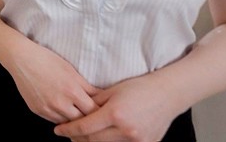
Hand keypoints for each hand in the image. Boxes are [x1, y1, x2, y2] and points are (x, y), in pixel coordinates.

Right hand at [4, 41, 98, 123]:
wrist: (22, 59)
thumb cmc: (47, 60)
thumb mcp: (71, 71)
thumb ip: (87, 87)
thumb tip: (101, 97)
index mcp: (72, 91)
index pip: (93, 111)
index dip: (99, 112)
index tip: (103, 112)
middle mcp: (60, 103)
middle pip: (81, 121)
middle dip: (88, 119)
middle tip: (94, 118)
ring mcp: (47, 109)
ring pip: (67, 123)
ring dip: (74, 120)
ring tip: (80, 117)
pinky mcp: (37, 111)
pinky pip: (54, 120)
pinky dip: (61, 118)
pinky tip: (64, 113)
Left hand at [54, 74, 177, 141]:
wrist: (167, 94)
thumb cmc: (139, 88)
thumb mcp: (112, 91)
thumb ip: (93, 103)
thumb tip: (75, 111)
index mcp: (115, 114)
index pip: (84, 127)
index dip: (68, 130)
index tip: (58, 130)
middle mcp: (126, 130)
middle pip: (92, 140)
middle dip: (77, 137)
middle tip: (68, 132)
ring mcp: (137, 140)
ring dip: (92, 141)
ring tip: (84, 135)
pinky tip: (103, 136)